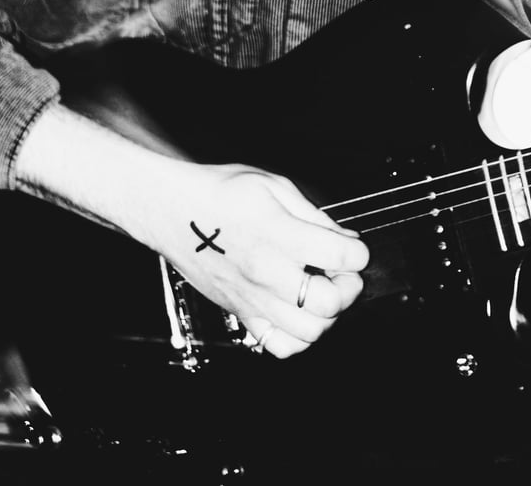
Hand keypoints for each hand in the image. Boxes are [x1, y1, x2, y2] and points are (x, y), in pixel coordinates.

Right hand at [140, 158, 369, 358]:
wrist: (172, 210)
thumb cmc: (219, 192)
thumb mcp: (273, 186)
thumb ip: (313, 215)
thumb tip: (345, 239)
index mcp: (279, 234)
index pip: (341, 257)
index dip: (358, 252)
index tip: (354, 249)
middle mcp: (267, 272)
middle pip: (329, 303)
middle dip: (348, 288)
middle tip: (343, 274)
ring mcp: (253, 298)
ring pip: (309, 331)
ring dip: (327, 314)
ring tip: (323, 293)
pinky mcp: (241, 313)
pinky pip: (280, 345)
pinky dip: (300, 336)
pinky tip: (300, 312)